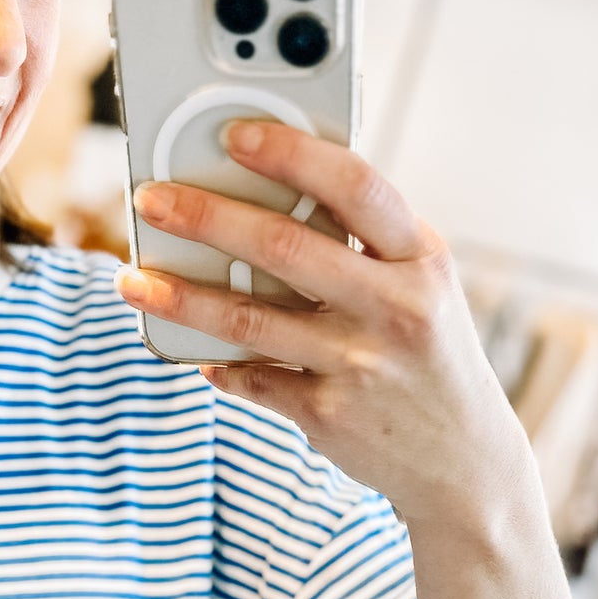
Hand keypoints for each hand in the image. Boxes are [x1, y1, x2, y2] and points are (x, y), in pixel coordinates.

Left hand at [116, 120, 531, 529]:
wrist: (464, 462)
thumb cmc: (427, 353)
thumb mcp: (421, 286)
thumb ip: (365, 243)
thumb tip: (268, 192)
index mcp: (421, 257)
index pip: (355, 186)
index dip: (290, 154)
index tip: (233, 136)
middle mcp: (396, 307)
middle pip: (284, 248)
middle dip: (206, 218)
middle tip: (151, 200)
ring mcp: (360, 364)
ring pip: (249, 320)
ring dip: (179, 298)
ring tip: (133, 281)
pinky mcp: (328, 415)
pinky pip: (252, 378)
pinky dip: (218, 364)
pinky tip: (196, 354)